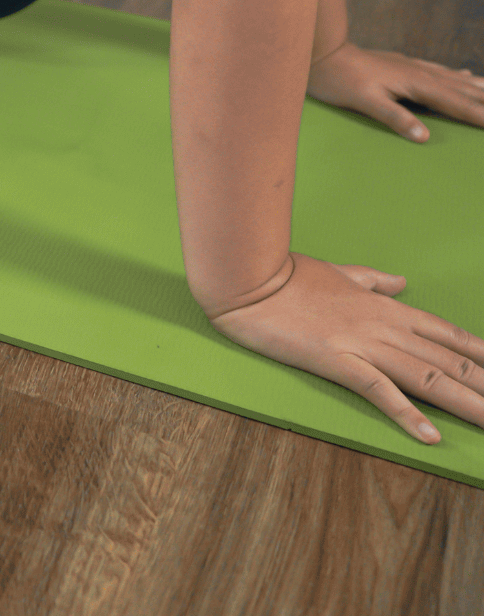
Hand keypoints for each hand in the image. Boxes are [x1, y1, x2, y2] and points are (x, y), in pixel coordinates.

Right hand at [210, 252, 483, 442]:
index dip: (481, 353)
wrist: (248, 278)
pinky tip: (429, 436)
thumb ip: (372, 280)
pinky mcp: (335, 360)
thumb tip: (400, 281)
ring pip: (427, 377)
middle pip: (448, 361)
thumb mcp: (339, 272)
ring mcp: (361, 344)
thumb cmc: (287, 274)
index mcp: (385, 307)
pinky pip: (379, 390)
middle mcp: (384, 326)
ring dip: (466, 403)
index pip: (447, 334)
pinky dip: (407, 413)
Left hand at [308, 41, 483, 141]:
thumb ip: (394, 117)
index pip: (457, 104)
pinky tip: (465, 76)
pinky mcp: (405, 65)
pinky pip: (441, 72)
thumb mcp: (364, 102)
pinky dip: (459, 77)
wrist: (323, 52)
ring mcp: (414, 67)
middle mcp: (421, 74)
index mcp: (416, 85)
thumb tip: (423, 137)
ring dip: (480, 88)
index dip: (481, 115)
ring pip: (456, 80)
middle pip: (464, 90)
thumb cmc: (339, 80)